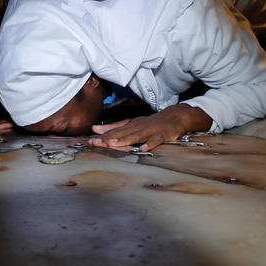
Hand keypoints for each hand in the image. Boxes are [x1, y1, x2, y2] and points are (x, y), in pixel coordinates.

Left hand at [88, 104, 211, 151]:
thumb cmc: (151, 122)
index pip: (115, 130)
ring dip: (125, 140)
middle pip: (122, 132)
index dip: (102, 136)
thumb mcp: (132, 123)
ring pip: (136, 135)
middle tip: (96, 143)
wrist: (175, 116)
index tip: (90, 141)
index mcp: (131, 124)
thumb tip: (95, 128)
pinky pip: (156, 139)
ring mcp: (151, 129)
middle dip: (109, 138)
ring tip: (114, 144)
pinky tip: (143, 148)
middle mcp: (139, 126)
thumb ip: (114, 126)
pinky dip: (150, 143)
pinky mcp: (163, 134)